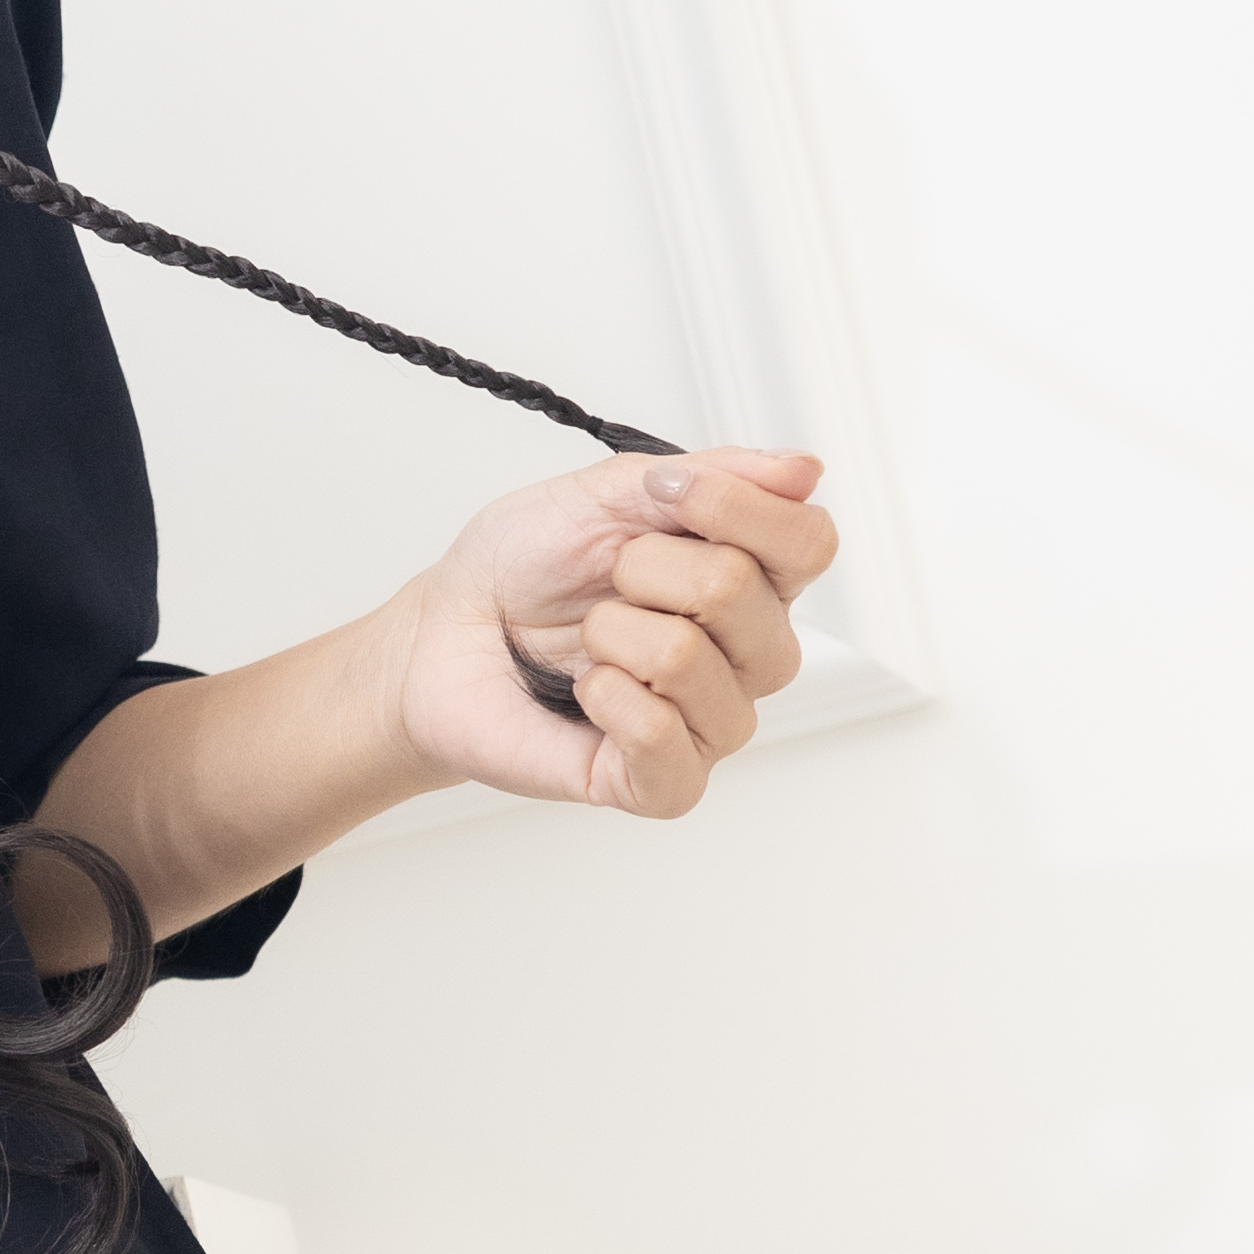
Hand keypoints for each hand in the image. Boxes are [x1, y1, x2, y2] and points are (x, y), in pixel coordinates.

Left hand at [381, 446, 835, 817]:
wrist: (445, 637)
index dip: (738, 507)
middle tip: (607, 583)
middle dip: (644, 568)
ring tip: (590, 641)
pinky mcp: (663, 782)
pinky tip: (587, 692)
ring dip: (612, 634)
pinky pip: (661, 737)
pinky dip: (607, 699)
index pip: (808, 542)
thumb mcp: (608, 493)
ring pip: (691, 659)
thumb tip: (804, 470)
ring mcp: (712, 720)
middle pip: (743, 591)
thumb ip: (711, 477)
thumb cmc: (523, 570)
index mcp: (753, 576)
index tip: (663, 493)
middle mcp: (748, 652)